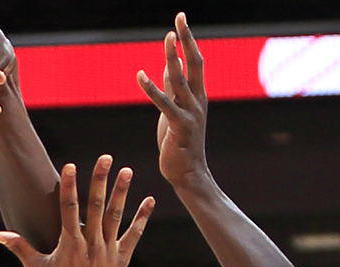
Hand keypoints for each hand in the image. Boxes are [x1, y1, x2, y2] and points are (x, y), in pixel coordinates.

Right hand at [0, 157, 153, 266]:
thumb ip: (19, 248)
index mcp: (69, 243)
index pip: (68, 207)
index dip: (70, 185)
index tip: (71, 166)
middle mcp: (90, 244)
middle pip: (96, 205)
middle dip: (100, 180)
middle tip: (106, 158)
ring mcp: (107, 251)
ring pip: (116, 216)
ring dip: (121, 192)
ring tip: (127, 171)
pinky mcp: (120, 260)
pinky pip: (133, 236)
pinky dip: (141, 219)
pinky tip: (149, 201)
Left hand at [136, 13, 209, 188]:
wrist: (189, 174)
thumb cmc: (181, 143)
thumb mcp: (176, 111)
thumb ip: (173, 89)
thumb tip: (167, 65)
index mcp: (198, 96)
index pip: (195, 62)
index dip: (188, 41)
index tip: (181, 20)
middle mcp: (197, 101)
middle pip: (193, 64)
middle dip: (186, 41)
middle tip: (180, 18)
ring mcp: (190, 114)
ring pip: (181, 80)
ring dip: (173, 58)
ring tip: (167, 38)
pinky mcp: (179, 127)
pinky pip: (164, 104)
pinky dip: (152, 88)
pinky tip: (140, 74)